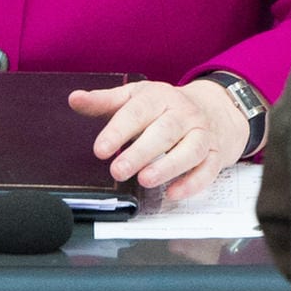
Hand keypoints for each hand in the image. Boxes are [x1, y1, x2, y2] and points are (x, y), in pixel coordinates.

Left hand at [69, 79, 248, 200]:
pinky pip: (208, 169)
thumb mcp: (136, 97)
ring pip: (190, 150)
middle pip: (165, 131)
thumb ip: (105, 101)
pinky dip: (193, 183)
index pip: (138, 112)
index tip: (100, 149)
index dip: (119, 130)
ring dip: (169, 166)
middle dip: (141, 152)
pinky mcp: (215, 154)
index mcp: (160, 97)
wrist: (215, 109)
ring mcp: (202, 134)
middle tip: (118, 170)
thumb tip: (75, 99)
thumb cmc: (167, 107)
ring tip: (145, 181)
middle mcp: (183, 114)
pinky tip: (174, 193)